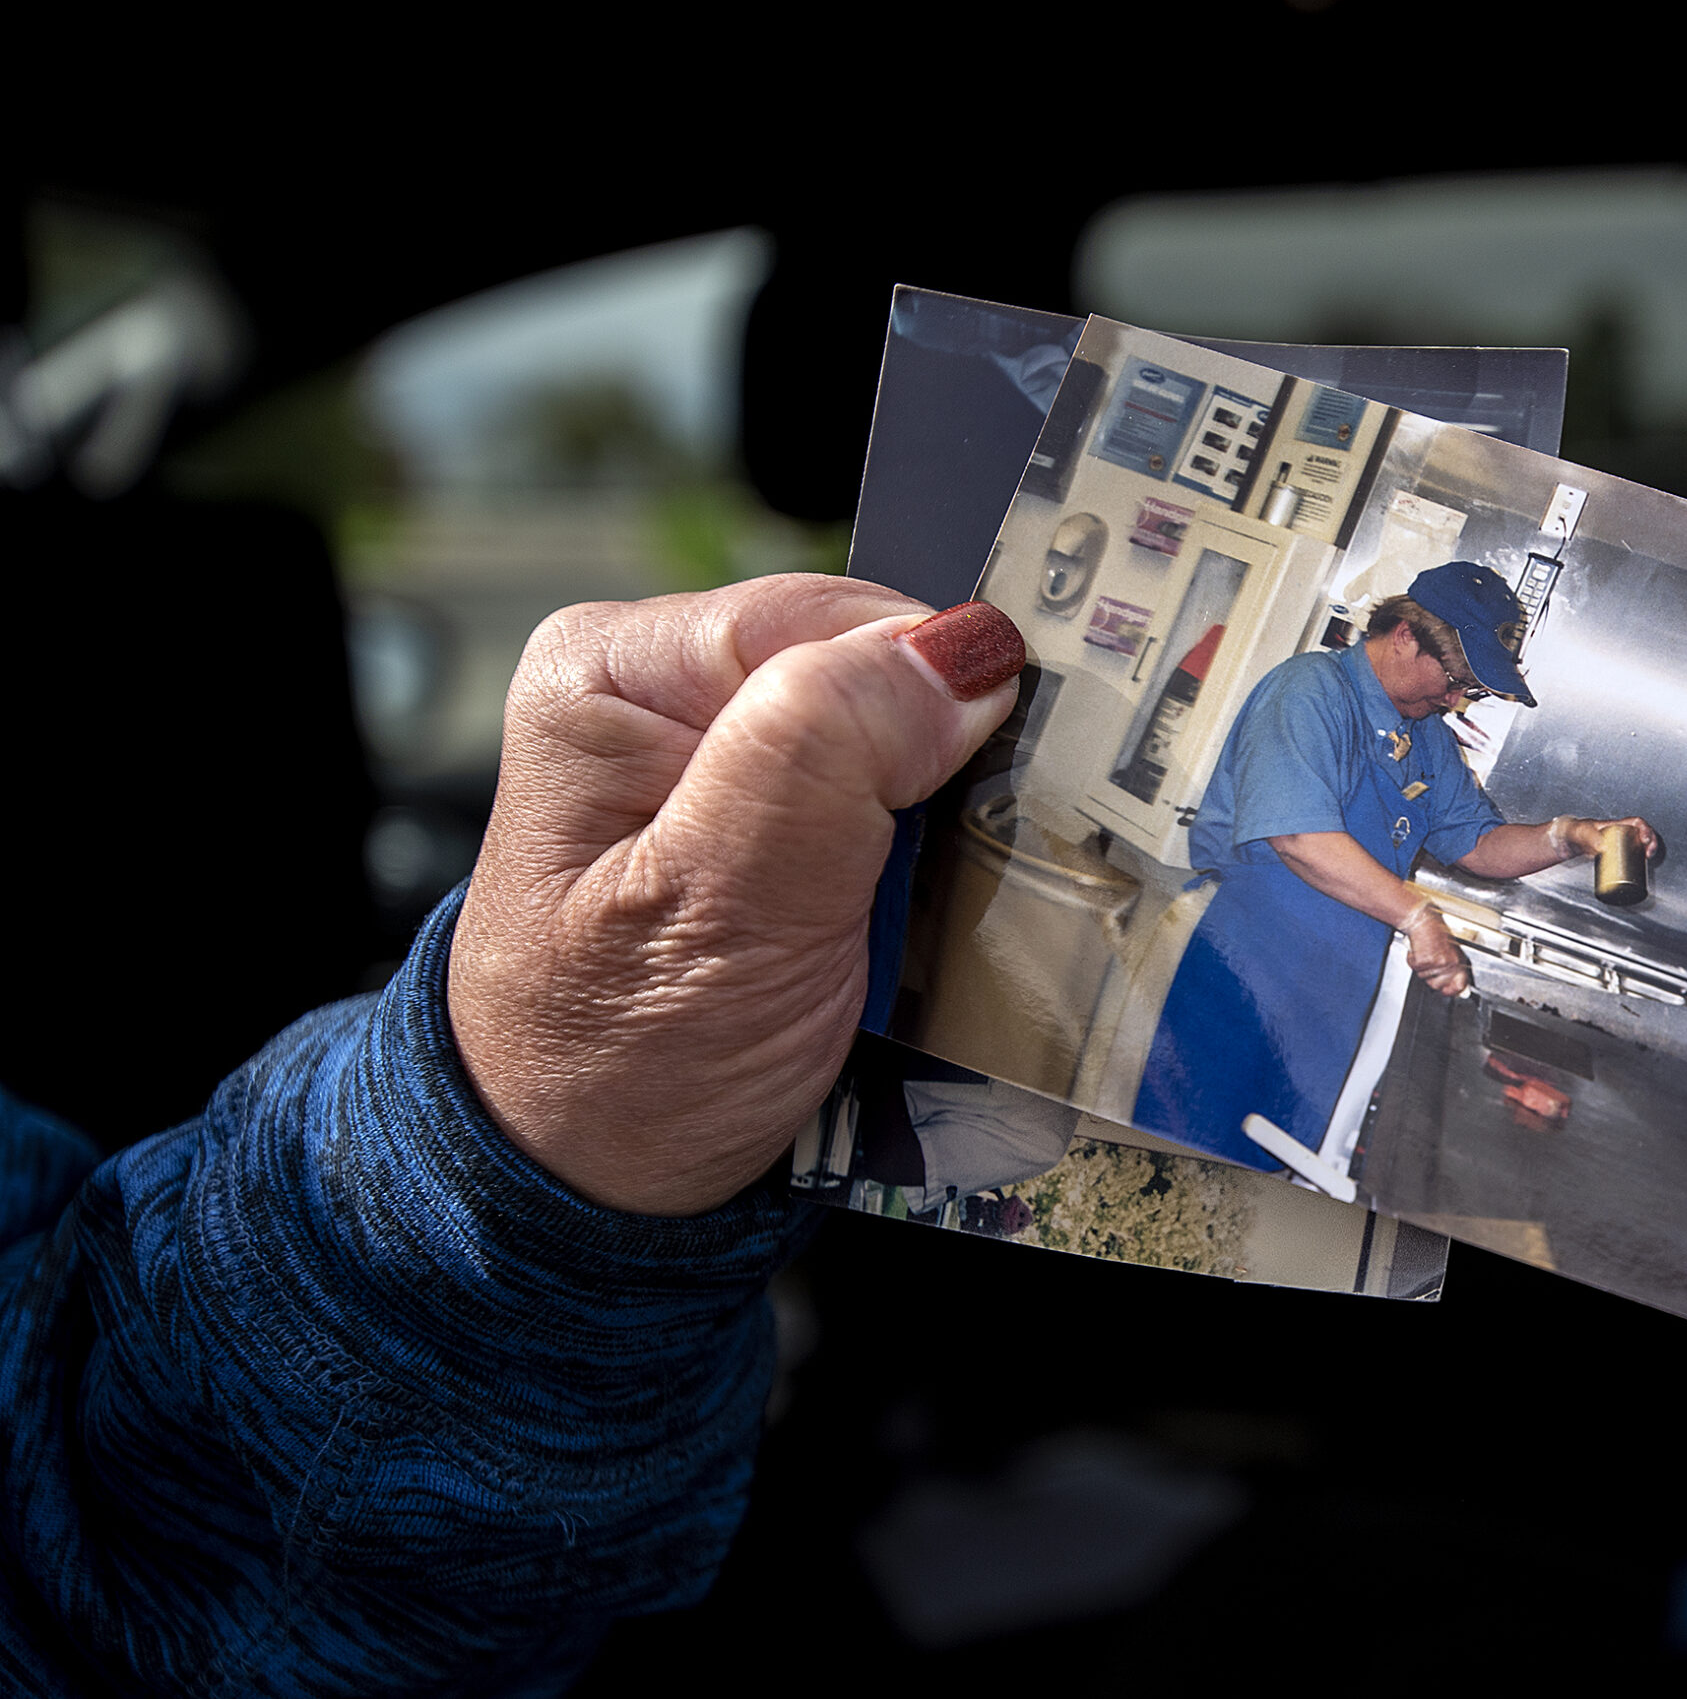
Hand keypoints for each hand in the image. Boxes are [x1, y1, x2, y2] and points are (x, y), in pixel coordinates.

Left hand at [447, 576, 1023, 1216]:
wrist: (597, 1192)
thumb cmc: (616, 1070)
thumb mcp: (716, 914)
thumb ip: (823, 759)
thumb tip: (960, 652)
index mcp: (617, 668)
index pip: (840, 620)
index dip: (927, 702)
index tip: (962, 811)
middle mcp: (669, 690)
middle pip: (884, 672)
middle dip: (943, 770)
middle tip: (941, 885)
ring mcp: (730, 761)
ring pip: (911, 742)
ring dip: (950, 830)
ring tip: (926, 918)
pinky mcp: (782, 825)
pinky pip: (905, 804)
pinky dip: (937, 866)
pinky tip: (918, 925)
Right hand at [1405, 908, 1473, 997]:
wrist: (1423, 921)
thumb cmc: (1436, 931)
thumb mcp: (1452, 949)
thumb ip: (1455, 967)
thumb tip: (1457, 984)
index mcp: (1458, 960)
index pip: (1459, 985)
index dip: (1453, 991)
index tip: (1448, 991)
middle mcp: (1448, 963)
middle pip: (1437, 985)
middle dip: (1431, 978)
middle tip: (1430, 963)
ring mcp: (1435, 963)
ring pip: (1424, 977)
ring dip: (1422, 968)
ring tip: (1425, 953)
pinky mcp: (1422, 961)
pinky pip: (1415, 969)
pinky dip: (1413, 961)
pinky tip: (1418, 950)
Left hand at [1571, 815, 1661, 860]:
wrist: (1566, 842)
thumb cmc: (1574, 832)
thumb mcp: (1581, 833)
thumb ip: (1589, 837)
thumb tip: (1603, 847)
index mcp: (1614, 825)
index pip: (1636, 823)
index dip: (1645, 829)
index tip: (1646, 840)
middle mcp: (1619, 833)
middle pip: (1641, 835)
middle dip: (1651, 843)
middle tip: (1649, 854)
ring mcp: (1617, 844)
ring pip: (1638, 846)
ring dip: (1647, 852)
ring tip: (1646, 861)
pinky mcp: (1614, 855)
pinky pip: (1630, 856)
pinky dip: (1637, 862)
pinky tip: (1637, 870)